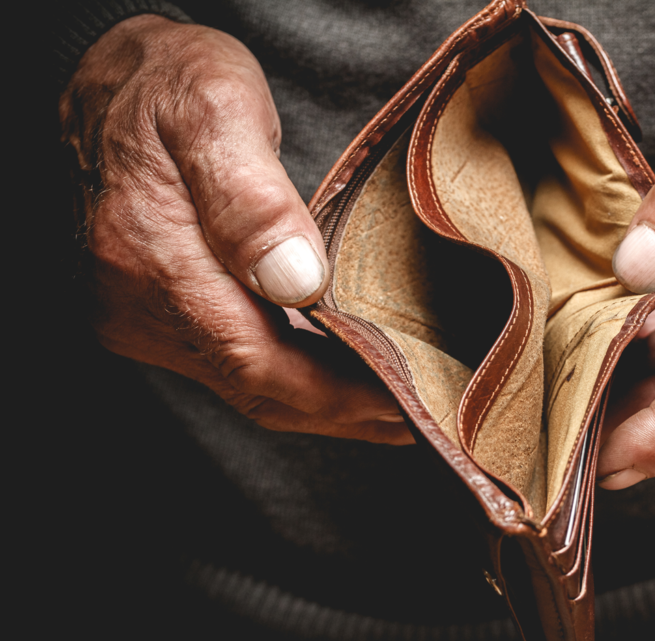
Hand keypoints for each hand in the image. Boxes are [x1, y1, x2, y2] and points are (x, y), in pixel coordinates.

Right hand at [60, 15, 411, 443]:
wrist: (109, 80)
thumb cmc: (168, 82)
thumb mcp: (215, 109)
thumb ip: (252, 199)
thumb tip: (298, 283)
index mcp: (155, 260)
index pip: (257, 362)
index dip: (334, 395)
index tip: (401, 401)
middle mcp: (140, 305)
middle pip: (256, 389)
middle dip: (339, 412)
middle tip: (414, 414)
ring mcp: (142, 314)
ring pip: (244, 383)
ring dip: (319, 400)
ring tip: (390, 402)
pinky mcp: (152, 311)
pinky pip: (230, 361)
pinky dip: (291, 374)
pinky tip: (335, 370)